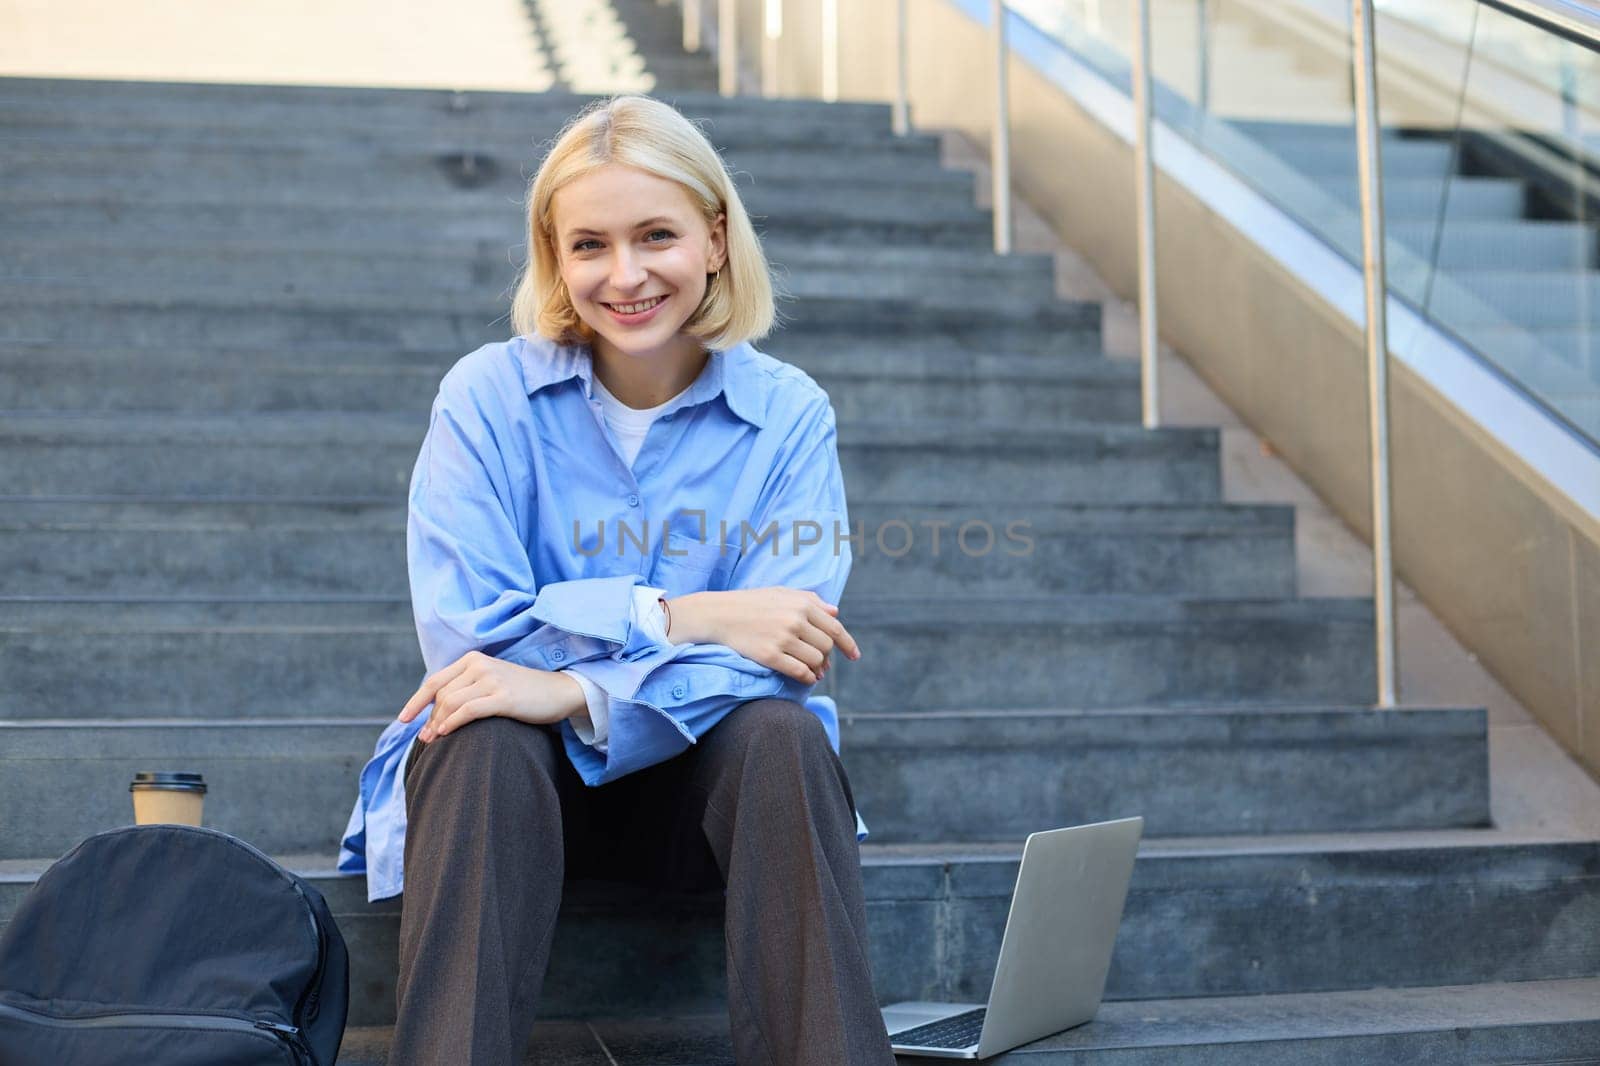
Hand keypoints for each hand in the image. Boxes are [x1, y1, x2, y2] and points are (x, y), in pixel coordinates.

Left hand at [397, 651, 584, 742]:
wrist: (559, 692)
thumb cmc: (524, 693)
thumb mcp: (493, 682)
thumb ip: (468, 688)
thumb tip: (437, 712)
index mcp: (474, 659)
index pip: (435, 681)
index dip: (416, 701)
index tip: (404, 719)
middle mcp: (480, 665)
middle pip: (441, 695)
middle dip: (429, 718)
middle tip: (425, 739)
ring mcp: (492, 679)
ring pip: (451, 703)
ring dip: (437, 724)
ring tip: (433, 741)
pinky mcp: (503, 696)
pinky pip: (468, 710)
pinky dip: (453, 722)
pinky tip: (445, 733)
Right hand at [671, 587, 860, 684]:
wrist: (717, 614)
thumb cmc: (750, 603)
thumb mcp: (781, 593)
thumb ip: (810, 600)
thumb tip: (836, 611)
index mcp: (801, 604)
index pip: (835, 628)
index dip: (848, 644)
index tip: (855, 656)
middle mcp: (795, 621)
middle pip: (826, 647)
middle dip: (827, 657)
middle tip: (823, 663)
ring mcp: (783, 639)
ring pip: (816, 661)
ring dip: (817, 669)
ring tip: (813, 671)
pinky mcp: (770, 656)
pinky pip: (799, 672)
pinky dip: (807, 678)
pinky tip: (806, 678)